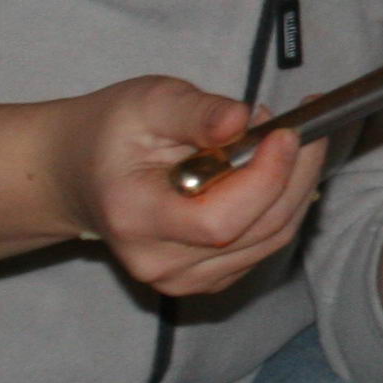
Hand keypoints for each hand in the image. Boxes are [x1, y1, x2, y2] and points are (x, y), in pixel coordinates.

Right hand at [51, 77, 327, 299]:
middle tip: (301, 126)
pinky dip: (282, 205)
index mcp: (135, 218)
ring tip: (278, 141)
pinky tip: (269, 170)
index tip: (285, 132)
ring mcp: (182, 280)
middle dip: (295, 173)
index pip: (218, 222)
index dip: (265, 179)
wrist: (80, 173)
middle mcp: (158, 262)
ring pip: (271, 240)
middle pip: (256, 231)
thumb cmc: (113, 133)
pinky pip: (265, 246)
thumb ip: (196, 112)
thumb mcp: (148, 102)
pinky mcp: (206, 280)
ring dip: (295, 187)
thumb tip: (243, 119)